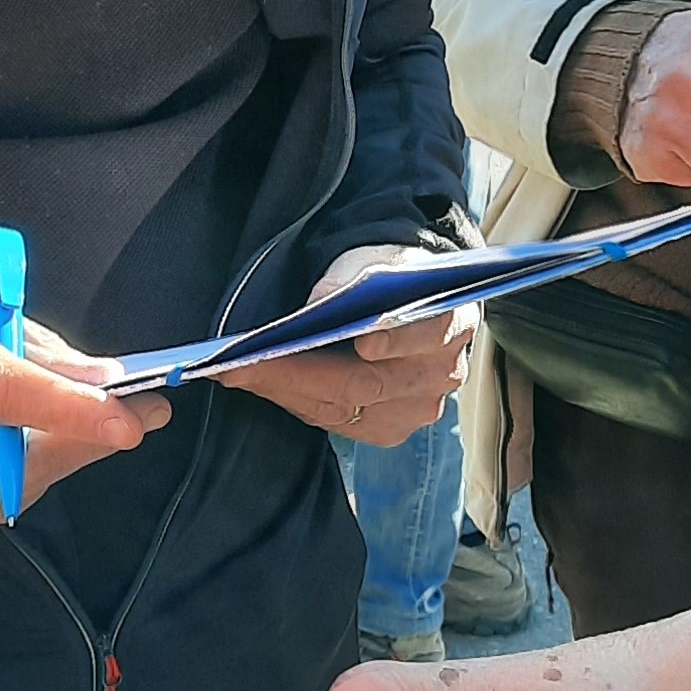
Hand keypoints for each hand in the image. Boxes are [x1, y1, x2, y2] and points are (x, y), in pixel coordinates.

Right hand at [0, 264, 159, 522]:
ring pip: (5, 485)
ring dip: (52, 459)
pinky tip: (11, 448)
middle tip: (128, 418)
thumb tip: (104, 384)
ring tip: (62, 425)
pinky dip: (13, 480)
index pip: (0, 390)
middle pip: (11, 450)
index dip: (69, 409)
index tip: (130, 419)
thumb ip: (39, 349)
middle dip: (82, 438)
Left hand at [215, 247, 474, 448]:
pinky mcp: (390, 430)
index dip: (394, 338)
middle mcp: (442, 375)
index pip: (428, 333)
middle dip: (299, 372)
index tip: (358, 340)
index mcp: (453, 323)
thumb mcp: (377, 260)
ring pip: (344, 407)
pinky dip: (296, 401)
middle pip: (368, 383)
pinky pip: (337, 422)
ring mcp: (417, 410)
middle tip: (242, 362)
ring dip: (286, 390)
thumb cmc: (391, 279)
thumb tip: (321, 301)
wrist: (408, 305)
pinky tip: (262, 384)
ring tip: (238, 372)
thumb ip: (356, 275)